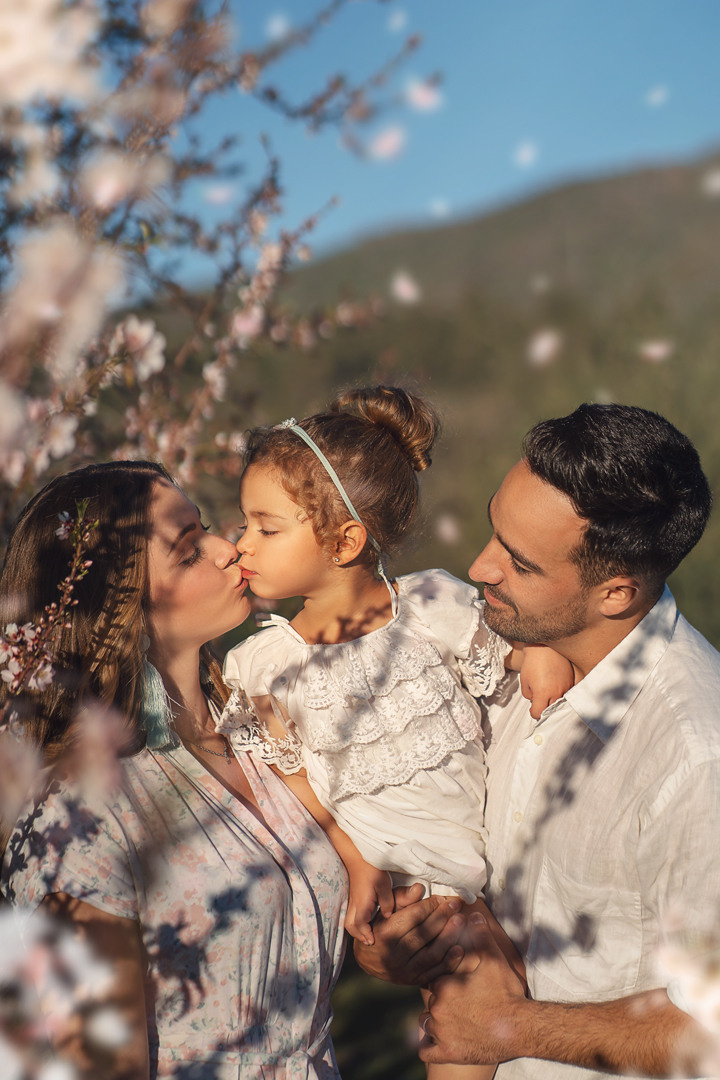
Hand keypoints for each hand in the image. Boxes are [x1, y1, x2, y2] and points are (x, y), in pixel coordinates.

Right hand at [344, 862, 394, 944]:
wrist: (358, 855)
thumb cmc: (372, 868)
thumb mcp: (384, 884)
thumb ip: (387, 902)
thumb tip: (387, 916)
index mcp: (362, 902)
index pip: (359, 924)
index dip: (365, 934)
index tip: (372, 941)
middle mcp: (354, 903)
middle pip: (350, 925)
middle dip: (358, 935)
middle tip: (369, 940)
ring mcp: (352, 900)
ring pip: (349, 920)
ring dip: (356, 929)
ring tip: (367, 934)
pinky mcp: (354, 896)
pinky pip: (351, 914)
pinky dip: (356, 922)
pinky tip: (365, 921)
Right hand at [354, 886, 466, 985]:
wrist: (369, 960)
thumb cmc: (379, 928)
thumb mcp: (385, 910)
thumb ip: (402, 898)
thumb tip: (419, 888)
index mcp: (385, 934)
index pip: (413, 916)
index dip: (431, 905)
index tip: (442, 898)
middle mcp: (394, 954)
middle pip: (425, 933)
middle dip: (443, 916)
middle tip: (456, 905)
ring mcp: (404, 971)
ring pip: (432, 953)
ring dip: (449, 936)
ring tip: (461, 921)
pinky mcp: (413, 981)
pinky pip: (435, 972)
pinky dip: (450, 961)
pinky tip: (460, 948)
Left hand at [420, 911, 527, 1065]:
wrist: (518, 1028)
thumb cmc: (506, 993)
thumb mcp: (494, 960)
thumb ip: (480, 936)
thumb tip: (472, 914)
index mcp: (443, 985)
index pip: (433, 981)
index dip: (443, 982)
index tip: (455, 985)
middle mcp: (437, 1008)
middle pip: (430, 1002)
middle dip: (441, 1002)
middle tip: (458, 1004)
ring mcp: (440, 1032)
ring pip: (426, 1023)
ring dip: (436, 1022)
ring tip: (452, 1020)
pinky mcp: (446, 1052)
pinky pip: (426, 1050)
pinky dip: (430, 1046)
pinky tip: (440, 1041)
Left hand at [518, 644, 573, 719]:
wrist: (544, 647)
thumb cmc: (532, 662)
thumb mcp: (524, 681)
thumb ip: (529, 696)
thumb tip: (535, 700)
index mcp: (543, 694)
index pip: (539, 713)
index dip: (533, 713)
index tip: (532, 708)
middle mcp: (556, 692)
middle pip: (550, 710)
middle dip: (544, 709)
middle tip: (539, 702)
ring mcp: (565, 687)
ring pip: (560, 703)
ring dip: (553, 702)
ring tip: (547, 694)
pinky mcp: (571, 681)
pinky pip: (567, 694)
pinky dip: (561, 694)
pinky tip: (554, 687)